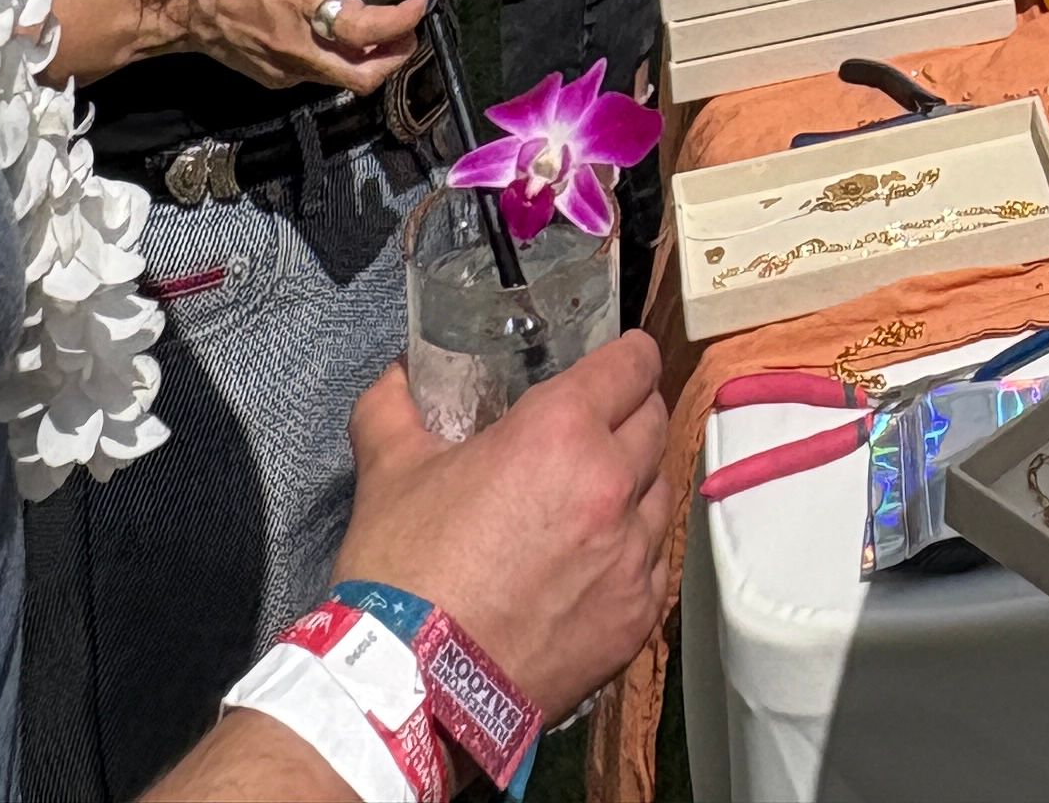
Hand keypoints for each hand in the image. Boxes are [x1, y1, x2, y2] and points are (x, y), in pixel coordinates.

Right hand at [179, 0, 429, 96]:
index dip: (402, 21)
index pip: (368, 30)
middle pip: (364, 76)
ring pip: (342, 80)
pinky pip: (318, 77)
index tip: (421, 3)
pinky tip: (337, 36)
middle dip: (396, 57)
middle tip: (408, 30)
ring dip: (370, 61)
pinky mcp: (274, 81)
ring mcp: (287, 71)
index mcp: (310, 6)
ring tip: (380, 32)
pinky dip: (338, 61)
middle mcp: (301, 48)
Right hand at [336, 332, 671, 728]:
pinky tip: (599, 561)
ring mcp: (631, 557)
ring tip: (596, 498)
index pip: (632, 365)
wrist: (413, 693)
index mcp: (561, 430)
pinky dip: (635, 553)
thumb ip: (394, 407)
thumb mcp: (388, 470)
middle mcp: (612, 484)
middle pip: (653, 422)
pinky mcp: (635, 619)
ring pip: (660, 494)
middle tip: (600, 427)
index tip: (622, 359)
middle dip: (630, 415)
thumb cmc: (404, 574)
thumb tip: (398, 377)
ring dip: (637, 485)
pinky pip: (655, 564)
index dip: (628, 355)